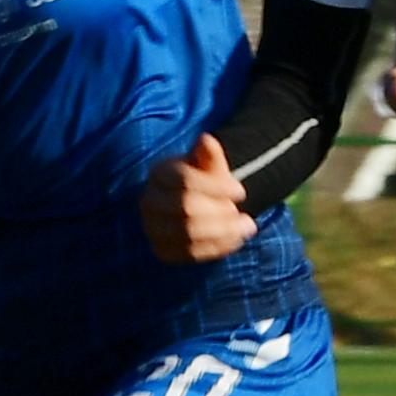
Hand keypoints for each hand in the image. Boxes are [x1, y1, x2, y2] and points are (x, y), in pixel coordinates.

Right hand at [144, 132, 252, 265]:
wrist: (198, 204)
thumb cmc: (206, 180)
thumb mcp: (210, 163)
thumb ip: (210, 154)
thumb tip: (206, 140)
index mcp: (159, 173)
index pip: (185, 181)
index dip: (216, 188)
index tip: (241, 192)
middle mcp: (149, 202)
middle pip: (185, 209)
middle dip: (220, 213)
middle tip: (245, 216)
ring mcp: (152, 228)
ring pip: (187, 234)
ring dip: (222, 233)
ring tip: (245, 227)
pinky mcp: (161, 250)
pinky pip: (188, 254)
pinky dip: (215, 249)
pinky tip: (234, 240)